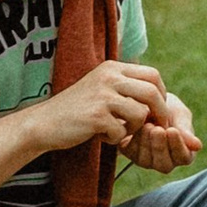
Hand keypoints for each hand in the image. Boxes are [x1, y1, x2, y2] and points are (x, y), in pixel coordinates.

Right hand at [34, 59, 172, 154]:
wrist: (45, 122)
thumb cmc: (77, 109)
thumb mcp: (101, 87)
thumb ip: (124, 86)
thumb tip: (157, 93)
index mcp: (112, 67)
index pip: (152, 74)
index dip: (161, 94)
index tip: (156, 111)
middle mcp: (109, 76)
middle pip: (152, 92)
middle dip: (158, 113)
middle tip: (153, 128)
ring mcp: (102, 95)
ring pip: (140, 114)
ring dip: (134, 129)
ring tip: (117, 131)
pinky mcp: (96, 115)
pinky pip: (122, 132)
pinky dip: (115, 139)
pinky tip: (101, 136)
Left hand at [127, 92, 200, 172]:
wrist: (144, 97)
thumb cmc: (167, 106)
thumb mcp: (178, 113)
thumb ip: (186, 129)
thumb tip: (198, 146)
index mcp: (183, 152)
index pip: (183, 158)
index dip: (178, 146)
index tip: (172, 130)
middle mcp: (165, 160)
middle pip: (164, 165)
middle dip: (160, 146)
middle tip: (157, 129)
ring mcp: (147, 159)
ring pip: (147, 161)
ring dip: (146, 143)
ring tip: (147, 125)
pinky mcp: (131, 153)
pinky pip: (132, 154)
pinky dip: (134, 140)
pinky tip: (137, 126)